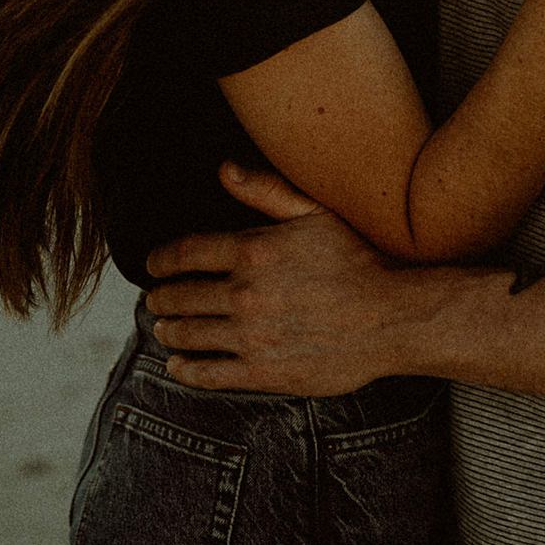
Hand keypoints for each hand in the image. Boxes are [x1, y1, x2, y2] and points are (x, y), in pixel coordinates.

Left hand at [141, 162, 423, 396]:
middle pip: (180, 296)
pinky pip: (209, 374)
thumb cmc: (357, 261)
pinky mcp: (263, 373)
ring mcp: (252, 336)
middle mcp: (245, 294)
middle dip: (161, 297)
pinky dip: (186, 369)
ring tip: (163, 328)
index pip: (185, 254)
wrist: (392, 318)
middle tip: (154, 298)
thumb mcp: (315, 213)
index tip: (152, 264)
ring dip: (168, 330)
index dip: (161, 259)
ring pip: (189, 334)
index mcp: (253, 251)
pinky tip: (177, 364)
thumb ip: (266, 191)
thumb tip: (223, 170)